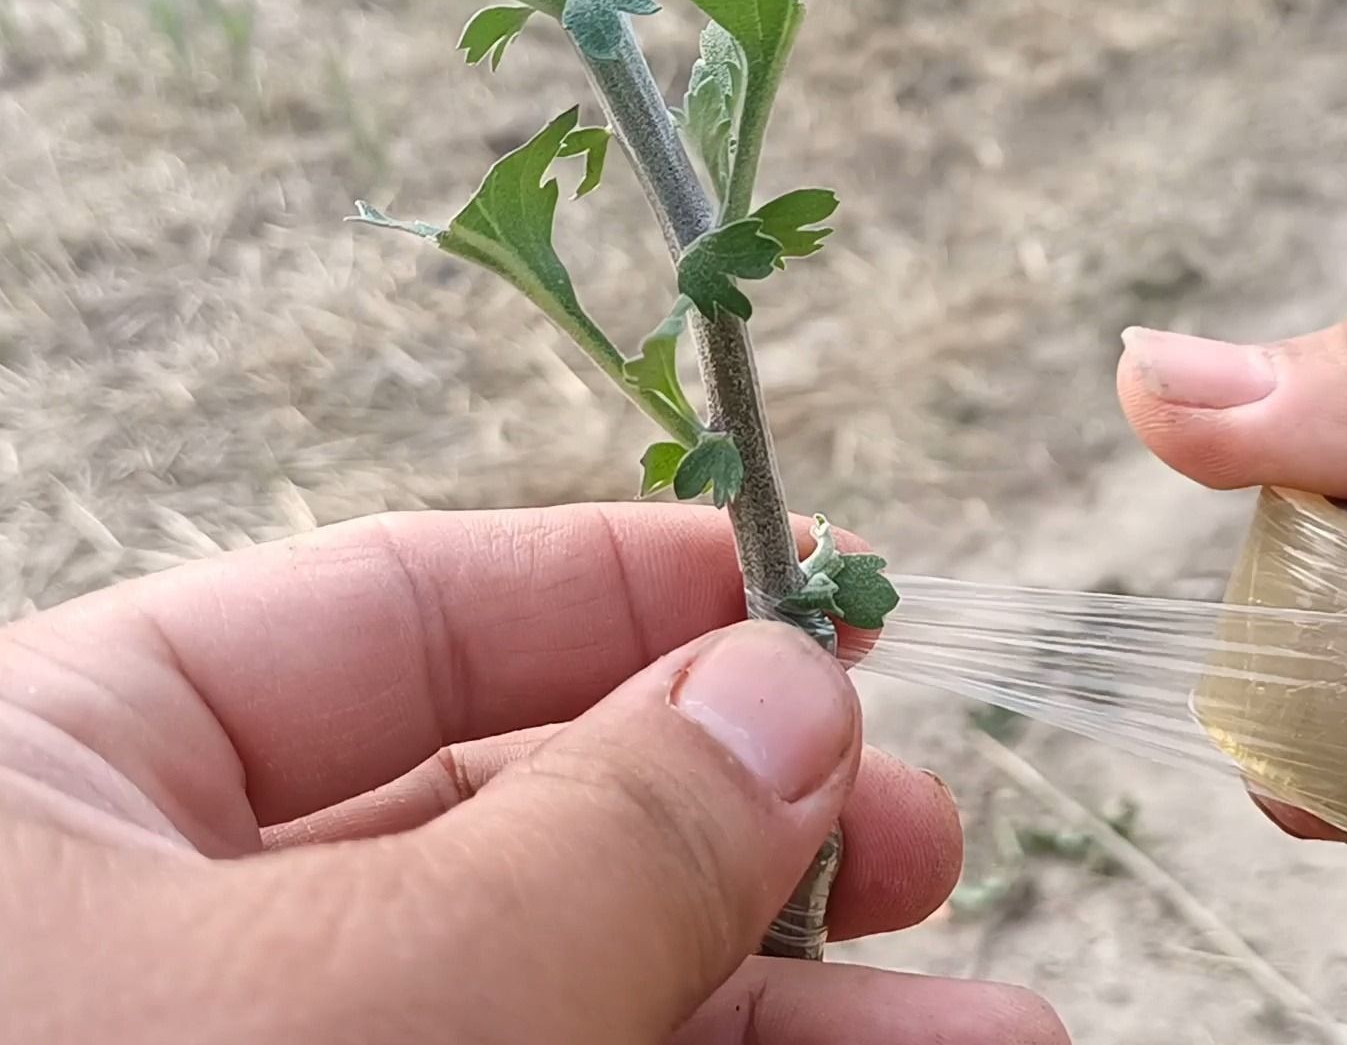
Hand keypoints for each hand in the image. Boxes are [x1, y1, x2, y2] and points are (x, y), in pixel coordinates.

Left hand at [0, 503, 1068, 1043]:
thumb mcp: (359, 1005)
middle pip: (519, 823)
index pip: (392, 618)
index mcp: (64, 785)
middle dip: (752, 835)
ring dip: (792, 1024)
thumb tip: (793, 689)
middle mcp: (161, 935)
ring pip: (573, 1002)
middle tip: (923, 847)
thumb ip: (599, 838)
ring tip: (1003, 1040)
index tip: (820, 606)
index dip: (626, 595)